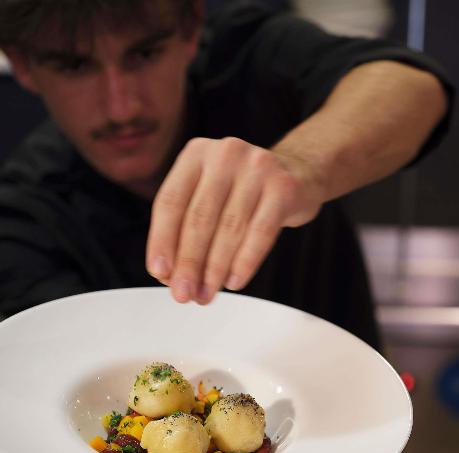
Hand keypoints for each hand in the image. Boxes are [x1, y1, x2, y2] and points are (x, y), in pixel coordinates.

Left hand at [146, 137, 325, 303]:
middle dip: (188, 263)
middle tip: (183, 293)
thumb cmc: (243, 190)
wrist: (298, 173)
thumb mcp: (209, 195)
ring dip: (214, 269)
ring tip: (206, 293)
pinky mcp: (283, 188)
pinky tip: (234, 282)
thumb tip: (169, 275)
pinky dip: (245, 262)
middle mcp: (225, 154)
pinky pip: (260, 233)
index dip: (162, 241)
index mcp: (196, 153)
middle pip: (199, 218)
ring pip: (229, 229)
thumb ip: (185, 227)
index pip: (170, 202)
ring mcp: (257, 168)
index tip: (160, 272)